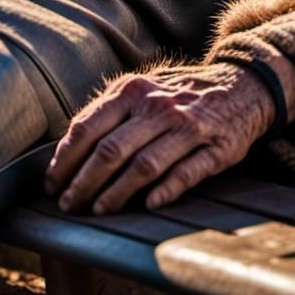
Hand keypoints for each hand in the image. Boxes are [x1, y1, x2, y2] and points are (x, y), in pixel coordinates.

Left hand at [45, 57, 294, 215]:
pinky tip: (149, 205)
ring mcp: (187, 127)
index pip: (88, 127)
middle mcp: (158, 107)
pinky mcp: (216, 148)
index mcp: (133, 90)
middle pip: (110, 150)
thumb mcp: (144, 87)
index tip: (52, 183)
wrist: (241, 83)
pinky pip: (186, 172)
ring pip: (143, 165)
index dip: (66, 159)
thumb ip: (110, 109)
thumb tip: (68, 145)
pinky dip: (165, 190)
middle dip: (83, 183)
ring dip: (116, 193)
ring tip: (99, 211)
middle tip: (68, 205)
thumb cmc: (181, 92)